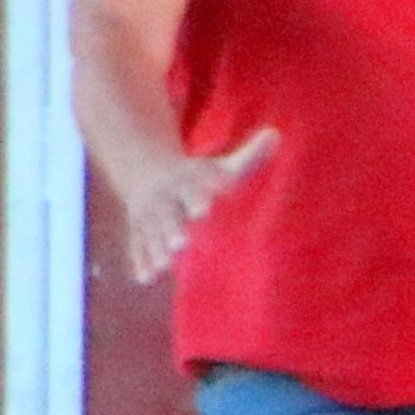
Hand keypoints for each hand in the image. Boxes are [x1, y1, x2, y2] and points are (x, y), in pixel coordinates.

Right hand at [118, 125, 277, 282]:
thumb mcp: (222, 165)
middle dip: (174, 228)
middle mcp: (166, 198)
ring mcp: (150, 216)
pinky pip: (137, 247)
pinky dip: (141, 262)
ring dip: (157, 249)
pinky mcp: (139, 231)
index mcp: (187, 181)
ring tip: (165, 265)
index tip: (206, 208)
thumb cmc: (201, 178)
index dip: (199, 199)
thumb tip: (277, 134)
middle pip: (169, 215)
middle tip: (182, 243)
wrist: (149, 174)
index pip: (193, 191)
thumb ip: (250, 156)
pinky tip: (146, 279)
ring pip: (152, 233)